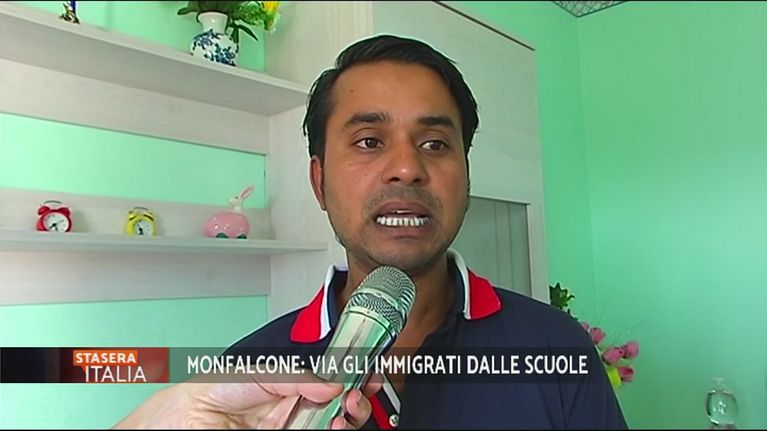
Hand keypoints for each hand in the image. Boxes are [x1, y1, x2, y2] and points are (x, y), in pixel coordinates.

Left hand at [114, 371, 381, 428]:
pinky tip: (336, 424)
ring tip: (348, 409)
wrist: (178, 424)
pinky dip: (337, 428)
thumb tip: (330, 382)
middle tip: (361, 390)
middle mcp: (296, 406)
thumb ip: (293, 376)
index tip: (368, 368)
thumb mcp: (254, 374)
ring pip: (337, 422)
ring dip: (351, 416)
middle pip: (342, 402)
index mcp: (290, 382)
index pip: (331, 375)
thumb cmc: (205, 395)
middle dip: (359, 395)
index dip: (353, 371)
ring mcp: (295, 427)